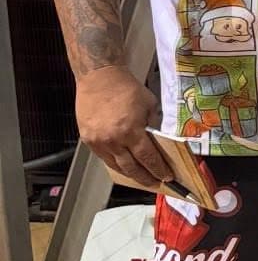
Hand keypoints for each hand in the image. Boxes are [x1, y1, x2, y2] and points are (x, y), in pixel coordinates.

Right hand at [75, 65, 170, 189]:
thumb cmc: (126, 88)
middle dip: (146, 178)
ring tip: (141, 179)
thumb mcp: (149, 105)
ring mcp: (99, 142)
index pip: (148, 158)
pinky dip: (115, 164)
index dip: (158, 169)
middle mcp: (114, 140)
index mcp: (131, 131)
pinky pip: (104, 158)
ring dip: (130, 174)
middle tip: (156, 183)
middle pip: (132, 168)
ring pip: (116, 166)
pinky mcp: (88, 140)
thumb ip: (153, 125)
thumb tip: (158, 142)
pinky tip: (124, 166)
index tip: (166, 177)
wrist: (99, 77)